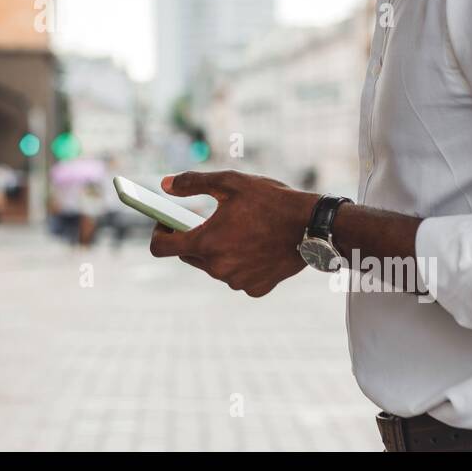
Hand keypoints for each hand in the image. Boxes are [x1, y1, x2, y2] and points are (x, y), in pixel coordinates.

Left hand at [149, 170, 317, 296]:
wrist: (312, 227)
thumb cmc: (271, 201)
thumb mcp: (230, 182)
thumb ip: (192, 183)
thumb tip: (165, 185)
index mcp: (207, 243)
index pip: (162, 247)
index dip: (159, 232)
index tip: (165, 221)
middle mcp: (218, 268)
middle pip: (188, 255)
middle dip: (191, 237)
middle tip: (204, 219)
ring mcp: (237, 281)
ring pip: (213, 266)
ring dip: (216, 250)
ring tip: (237, 229)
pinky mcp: (255, 289)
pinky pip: (237, 276)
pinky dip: (239, 263)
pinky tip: (254, 246)